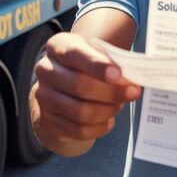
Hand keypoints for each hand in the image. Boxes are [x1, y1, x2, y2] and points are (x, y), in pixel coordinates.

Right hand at [32, 33, 141, 150]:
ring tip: (119, 106)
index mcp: (58, 47)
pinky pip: (77, 130)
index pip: (75, 54)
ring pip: (80, 111)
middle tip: (133, 93)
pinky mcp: (47, 119)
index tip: (118, 74)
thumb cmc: (86, 67)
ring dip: (107, 111)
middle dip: (111, 92)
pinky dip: (99, 128)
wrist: (64, 86)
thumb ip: (111, 64)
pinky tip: (109, 120)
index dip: (97, 65)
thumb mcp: (96, 55)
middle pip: (79, 86)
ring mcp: (43, 96)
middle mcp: (45, 70)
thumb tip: (130, 81)